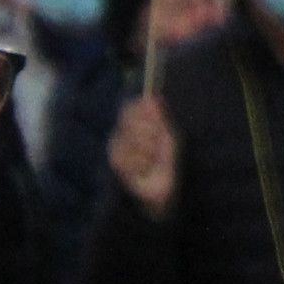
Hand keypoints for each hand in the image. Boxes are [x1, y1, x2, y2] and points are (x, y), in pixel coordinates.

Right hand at [110, 95, 178, 217]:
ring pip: (133, 140)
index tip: (158, 125)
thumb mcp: (167, 135)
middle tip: (157, 148)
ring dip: (149, 152)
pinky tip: (145, 169)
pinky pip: (131, 156)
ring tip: (152, 161)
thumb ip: (158, 116)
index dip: (145, 114)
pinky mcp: (116, 163)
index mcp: (132, 124)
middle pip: (132, 122)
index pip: (130, 109)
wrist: (163, 187)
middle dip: (152, 135)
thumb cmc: (165, 160)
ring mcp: (116, 148)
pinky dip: (144, 163)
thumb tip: (152, 96)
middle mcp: (121, 134)